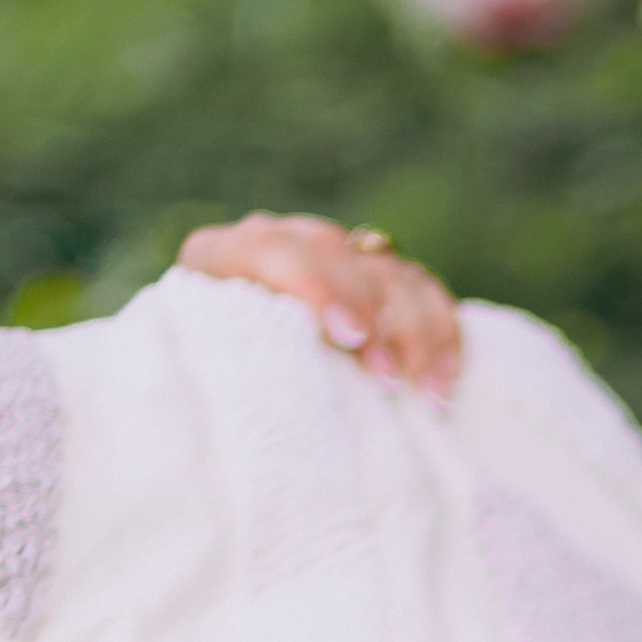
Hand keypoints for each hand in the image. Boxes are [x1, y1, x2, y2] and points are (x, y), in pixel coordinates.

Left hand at [176, 211, 463, 394]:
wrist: (221, 373)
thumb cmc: (205, 388)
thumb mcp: (196, 371)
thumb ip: (216, 364)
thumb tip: (265, 398)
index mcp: (221, 255)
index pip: (273, 250)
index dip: (318, 287)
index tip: (349, 337)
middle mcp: (285, 243)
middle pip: (343, 259)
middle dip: (374, 319)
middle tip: (387, 381)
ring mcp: (336, 255)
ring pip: (391, 275)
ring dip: (417, 336)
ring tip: (428, 396)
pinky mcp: (378, 278)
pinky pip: (423, 292)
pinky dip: (442, 333)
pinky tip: (446, 381)